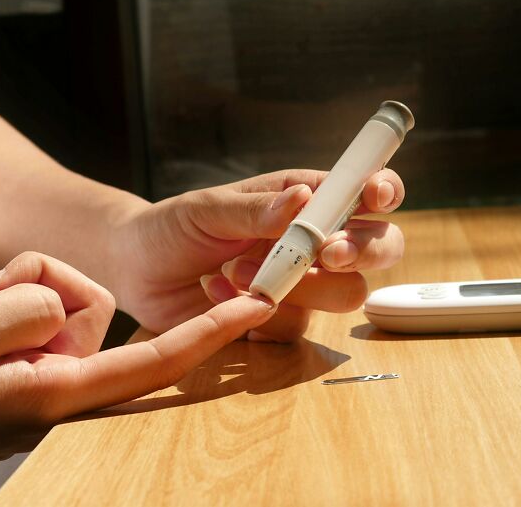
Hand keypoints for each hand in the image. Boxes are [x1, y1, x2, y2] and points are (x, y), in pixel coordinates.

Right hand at [0, 252, 274, 471]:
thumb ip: (34, 310)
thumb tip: (64, 305)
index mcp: (56, 397)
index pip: (157, 359)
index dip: (213, 332)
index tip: (259, 307)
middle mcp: (60, 391)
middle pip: (95, 313)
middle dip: (53, 289)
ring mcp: (40, 379)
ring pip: (62, 303)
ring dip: (18, 293)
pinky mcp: (23, 366)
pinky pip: (36, 311)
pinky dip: (7, 301)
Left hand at [113, 169, 404, 340]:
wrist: (137, 272)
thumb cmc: (174, 226)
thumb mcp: (208, 208)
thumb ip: (257, 208)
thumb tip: (304, 198)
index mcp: (305, 200)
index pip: (364, 191)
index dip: (383, 191)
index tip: (375, 198)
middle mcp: (314, 242)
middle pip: (379, 247)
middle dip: (362, 251)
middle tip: (326, 253)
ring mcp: (302, 284)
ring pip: (346, 293)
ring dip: (300, 286)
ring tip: (239, 272)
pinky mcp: (279, 321)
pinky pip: (295, 328)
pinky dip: (260, 314)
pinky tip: (218, 294)